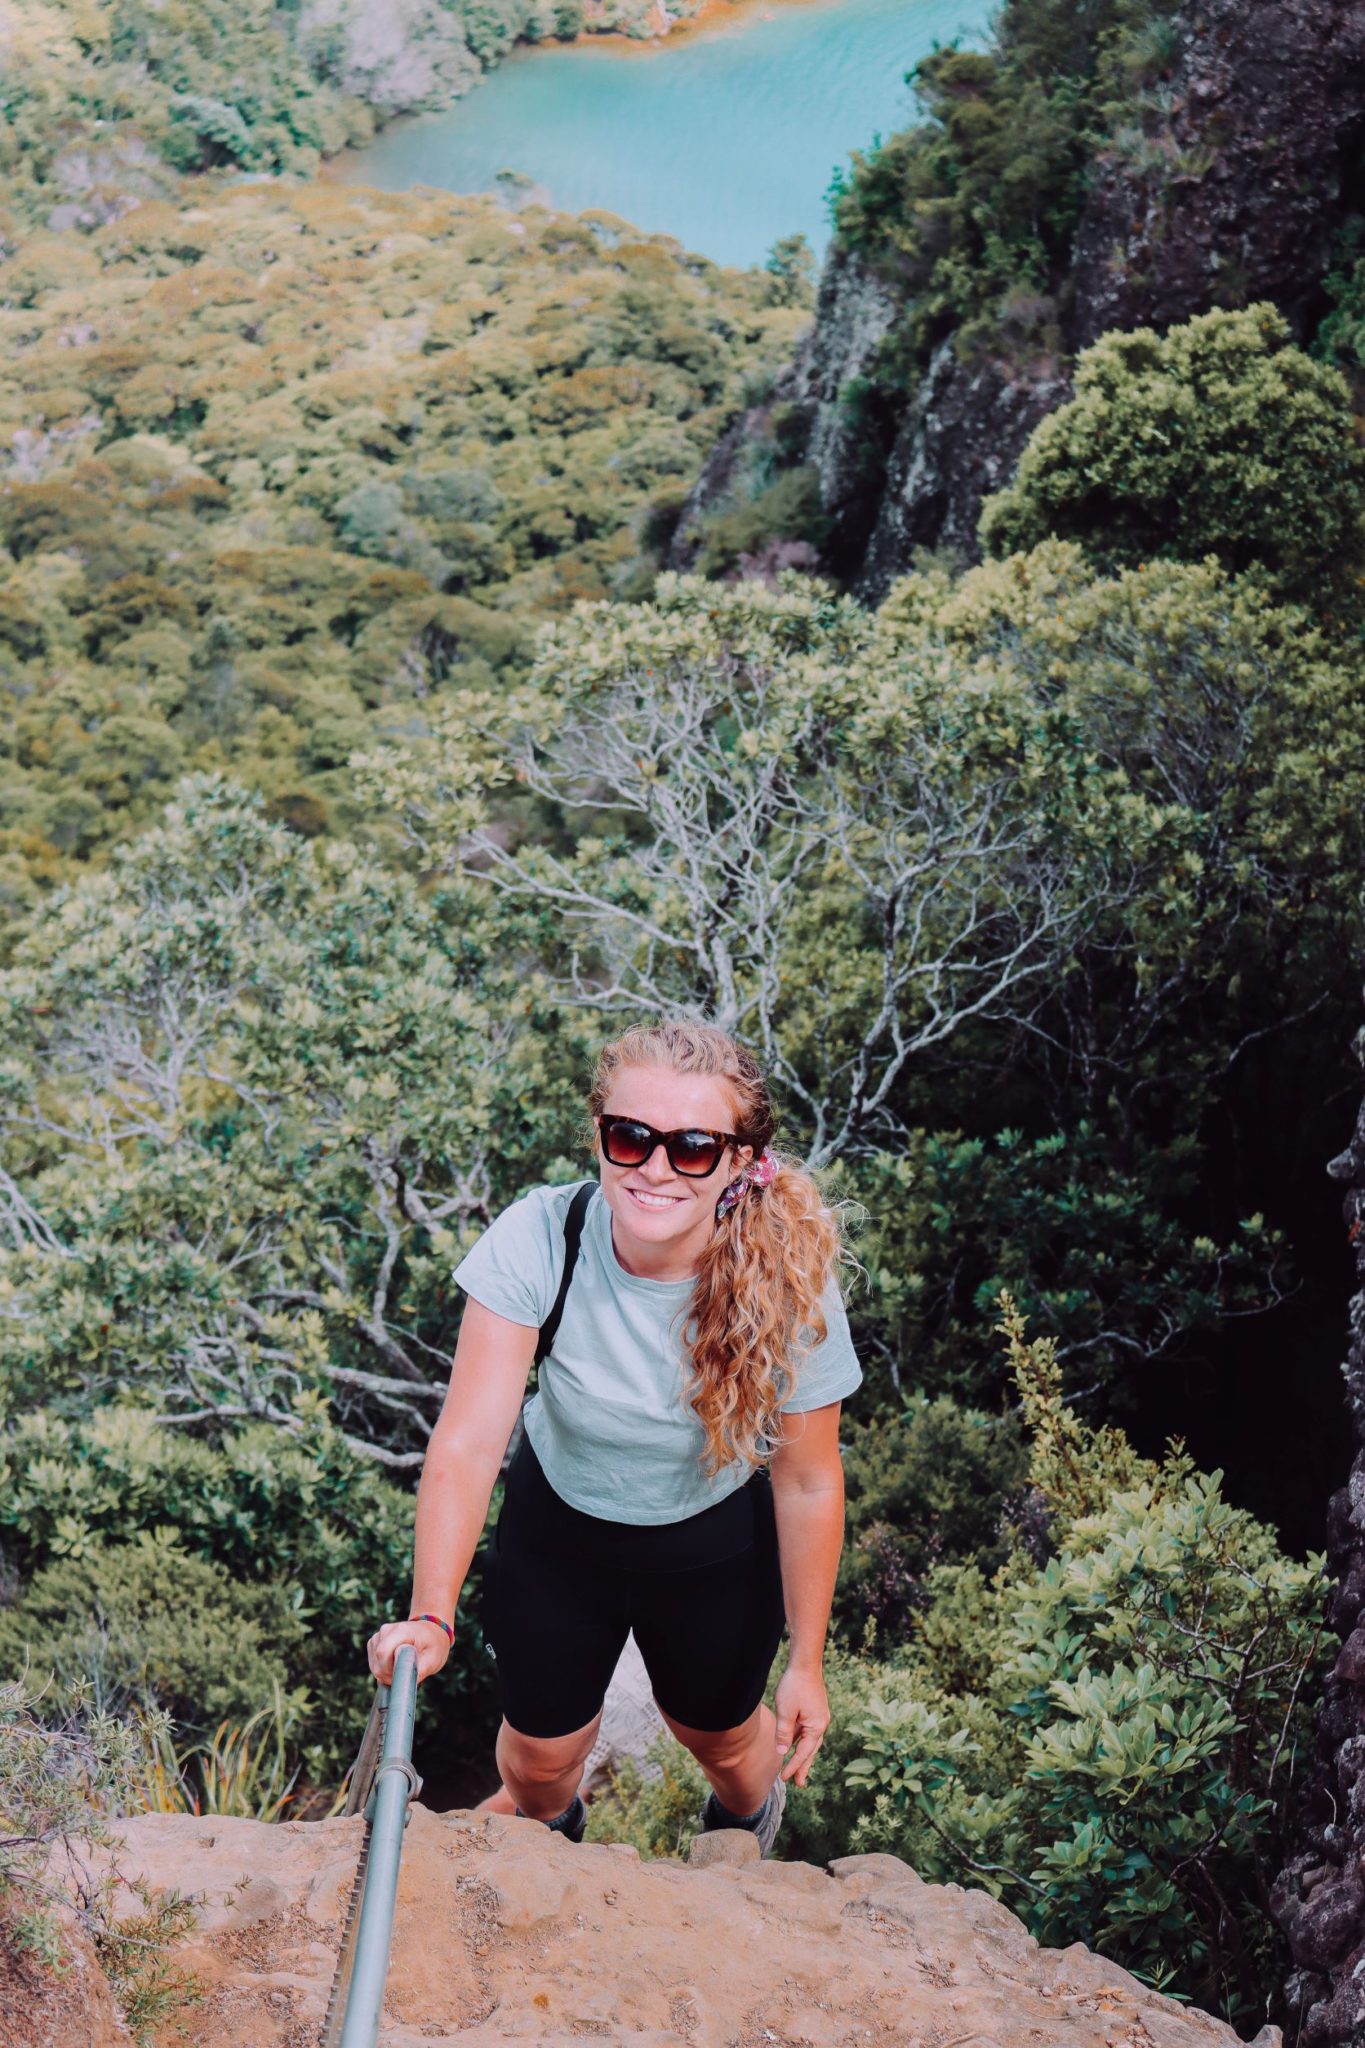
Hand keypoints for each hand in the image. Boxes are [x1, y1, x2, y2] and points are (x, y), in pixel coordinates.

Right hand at [367, 1618, 450, 1685]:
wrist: (430, 1631)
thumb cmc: (433, 1644)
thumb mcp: (434, 1658)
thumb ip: (421, 1669)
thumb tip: (408, 1684)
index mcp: (402, 1630)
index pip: (382, 1652)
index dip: (389, 1670)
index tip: (403, 1674)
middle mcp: (386, 1630)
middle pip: (377, 1662)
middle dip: (388, 1675)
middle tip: (406, 1674)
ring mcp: (379, 1635)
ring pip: (374, 1664)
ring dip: (386, 1673)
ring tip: (403, 1667)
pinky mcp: (375, 1642)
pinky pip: (374, 1662)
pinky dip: (383, 1668)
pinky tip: (396, 1664)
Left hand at [773, 1662, 828, 1785]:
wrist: (805, 1663)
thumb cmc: (794, 1685)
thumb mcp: (785, 1712)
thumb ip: (784, 1734)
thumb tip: (783, 1753)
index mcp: (817, 1726)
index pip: (804, 1752)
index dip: (793, 1766)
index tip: (784, 1778)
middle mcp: (822, 1724)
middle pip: (811, 1750)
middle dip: (804, 1767)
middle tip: (799, 1784)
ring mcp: (819, 1717)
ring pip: (810, 1742)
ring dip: (803, 1755)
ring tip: (797, 1770)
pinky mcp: (815, 1711)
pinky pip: (807, 1731)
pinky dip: (801, 1741)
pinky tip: (794, 1746)